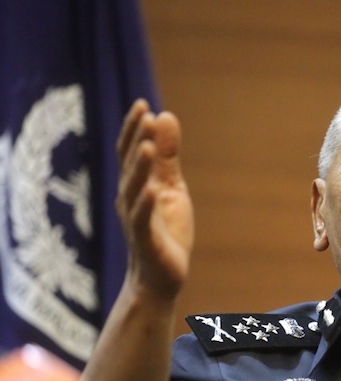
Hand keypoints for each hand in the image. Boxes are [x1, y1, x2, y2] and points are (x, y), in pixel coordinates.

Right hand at [115, 100, 193, 301]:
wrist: (160, 276)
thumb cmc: (164, 229)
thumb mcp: (171, 187)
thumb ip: (167, 156)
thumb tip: (164, 116)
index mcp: (136, 184)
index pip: (131, 151)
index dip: (135, 128)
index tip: (142, 104)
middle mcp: (130, 198)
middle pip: (129, 164)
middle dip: (135, 139)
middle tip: (143, 114)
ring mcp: (136, 219)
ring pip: (135, 190)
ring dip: (139, 168)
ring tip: (146, 145)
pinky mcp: (146, 240)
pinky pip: (143, 220)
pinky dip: (147, 204)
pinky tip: (153, 190)